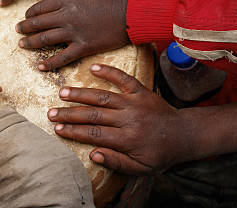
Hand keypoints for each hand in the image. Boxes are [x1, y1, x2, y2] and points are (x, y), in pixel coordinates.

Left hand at [16, 0, 128, 69]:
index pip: (40, 8)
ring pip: (45, 39)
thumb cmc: (107, 0)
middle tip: (17, 30)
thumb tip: (50, 2)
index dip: (30, 14)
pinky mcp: (83, 47)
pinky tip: (40, 66)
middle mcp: (66, 16)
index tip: (25, 17)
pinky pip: (62, 57)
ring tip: (21, 45)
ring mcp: (74, 33)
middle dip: (24, 27)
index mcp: (65, 1)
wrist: (128, 14)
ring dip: (30, 43)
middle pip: (38, 23)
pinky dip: (49, 63)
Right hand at [48, 64, 187, 174]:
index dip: (74, 132)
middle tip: (51, 113)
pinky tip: (93, 68)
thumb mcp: (141, 168)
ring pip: (103, 96)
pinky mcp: (142, 91)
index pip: (95, 135)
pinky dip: (109, 72)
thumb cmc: (160, 154)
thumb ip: (117, 162)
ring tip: (63, 93)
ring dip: (82, 94)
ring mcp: (135, 103)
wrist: (185, 135)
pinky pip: (124, 78)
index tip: (58, 130)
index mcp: (128, 139)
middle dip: (70, 114)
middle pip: (94, 115)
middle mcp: (130, 119)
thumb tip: (93, 154)